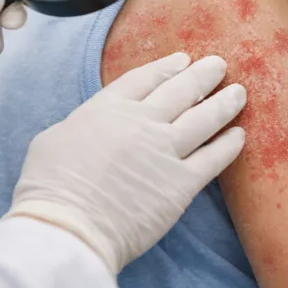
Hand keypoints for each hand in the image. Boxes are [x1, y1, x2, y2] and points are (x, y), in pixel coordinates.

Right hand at [6, 53, 246, 274]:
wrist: (68, 226)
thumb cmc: (48, 188)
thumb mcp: (53, 139)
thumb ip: (81, 125)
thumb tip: (93, 127)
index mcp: (107, 108)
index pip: (144, 78)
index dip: (166, 67)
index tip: (182, 61)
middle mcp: (141, 122)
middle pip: (180, 90)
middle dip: (202, 75)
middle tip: (219, 65)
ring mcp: (165, 151)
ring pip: (204, 118)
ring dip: (225, 103)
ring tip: (240, 93)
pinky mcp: (182, 184)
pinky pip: (213, 159)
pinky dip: (229, 145)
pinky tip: (239, 136)